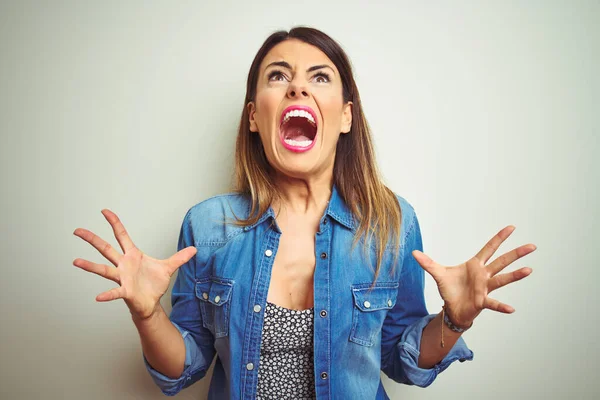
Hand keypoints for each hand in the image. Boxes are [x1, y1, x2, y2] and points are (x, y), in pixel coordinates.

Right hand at [73, 209, 196, 320]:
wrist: (152, 303)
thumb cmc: (154, 285)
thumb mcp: (169, 267)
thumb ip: (180, 257)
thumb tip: (194, 249)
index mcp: (133, 255)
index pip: (121, 235)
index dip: (114, 222)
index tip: (104, 211)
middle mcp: (124, 265)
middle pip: (106, 248)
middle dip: (92, 239)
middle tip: (77, 230)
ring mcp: (122, 278)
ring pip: (104, 269)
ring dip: (90, 266)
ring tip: (76, 261)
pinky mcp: (126, 292)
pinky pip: (115, 292)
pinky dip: (107, 294)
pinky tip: (98, 297)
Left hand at [412, 225, 534, 327]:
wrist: (452, 308)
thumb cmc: (450, 290)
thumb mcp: (438, 273)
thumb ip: (428, 262)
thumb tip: (413, 252)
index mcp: (475, 265)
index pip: (489, 248)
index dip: (499, 238)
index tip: (511, 228)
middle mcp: (484, 275)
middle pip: (502, 261)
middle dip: (516, 253)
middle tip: (532, 246)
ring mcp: (485, 288)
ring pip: (502, 279)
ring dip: (515, 275)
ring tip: (528, 270)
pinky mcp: (482, 301)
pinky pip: (493, 303)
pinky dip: (501, 306)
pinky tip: (511, 309)